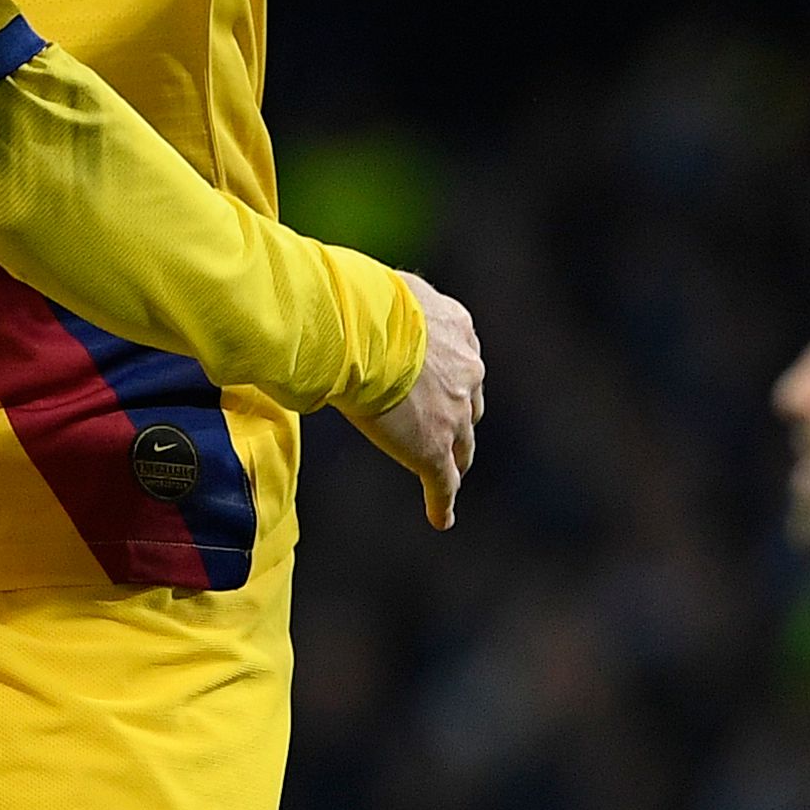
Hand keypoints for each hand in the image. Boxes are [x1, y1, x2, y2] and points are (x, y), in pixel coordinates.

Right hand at [354, 273, 481, 528]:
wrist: (362, 331)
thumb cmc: (359, 300)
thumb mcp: (380, 290)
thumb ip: (380, 302)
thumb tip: (341, 293)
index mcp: (457, 329)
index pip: (459, 358)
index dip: (450, 374)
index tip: (440, 383)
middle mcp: (467, 372)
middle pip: (468, 404)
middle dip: (458, 417)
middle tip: (443, 427)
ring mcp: (453, 416)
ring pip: (461, 446)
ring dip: (455, 458)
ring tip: (448, 472)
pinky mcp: (433, 450)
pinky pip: (443, 484)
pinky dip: (442, 503)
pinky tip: (441, 519)